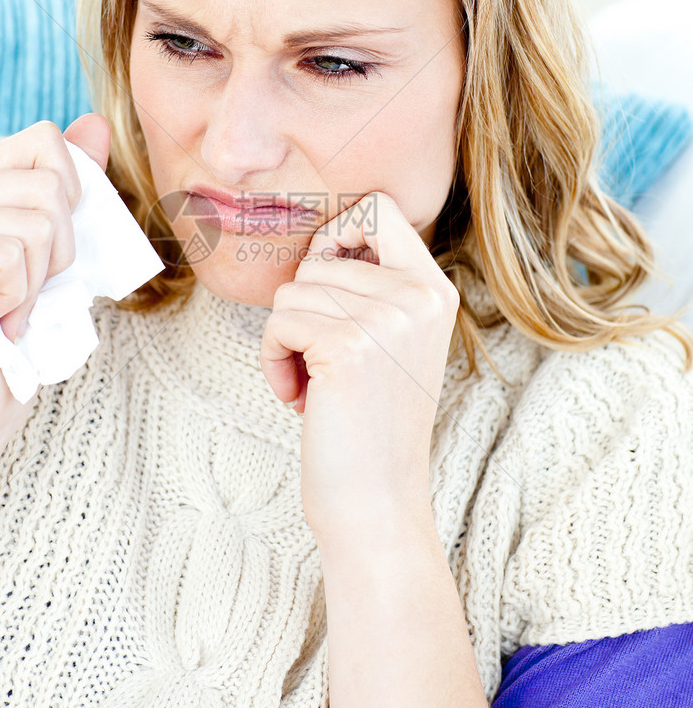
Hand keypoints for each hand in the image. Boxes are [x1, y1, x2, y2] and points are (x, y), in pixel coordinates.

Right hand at [0, 113, 110, 461]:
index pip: (46, 141)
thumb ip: (73, 184)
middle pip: (48, 181)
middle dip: (60, 247)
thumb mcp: (60, 247)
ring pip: (36, 218)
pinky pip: (11, 254)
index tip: (46, 248)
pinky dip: (19, 297)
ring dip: (40, 278)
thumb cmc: (22, 328)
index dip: (71, 195)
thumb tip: (96, 123)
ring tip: (9, 305)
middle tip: (26, 288)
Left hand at [259, 192, 459, 541]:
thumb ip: (371, 287)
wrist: (375, 501)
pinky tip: (300, 397)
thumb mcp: (390, 341)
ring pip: (293, 289)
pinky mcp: (349, 345)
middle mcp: (419, 295)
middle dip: (303, 304)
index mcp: (434, 289)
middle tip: (320, 355)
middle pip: (321, 253)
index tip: (330, 289)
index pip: (378, 206)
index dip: (338, 236)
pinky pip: (279, 321)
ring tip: (313, 384)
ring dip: (285, 339)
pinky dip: (274, 359)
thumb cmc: (367, 423)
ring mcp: (388, 318)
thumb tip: (323, 237)